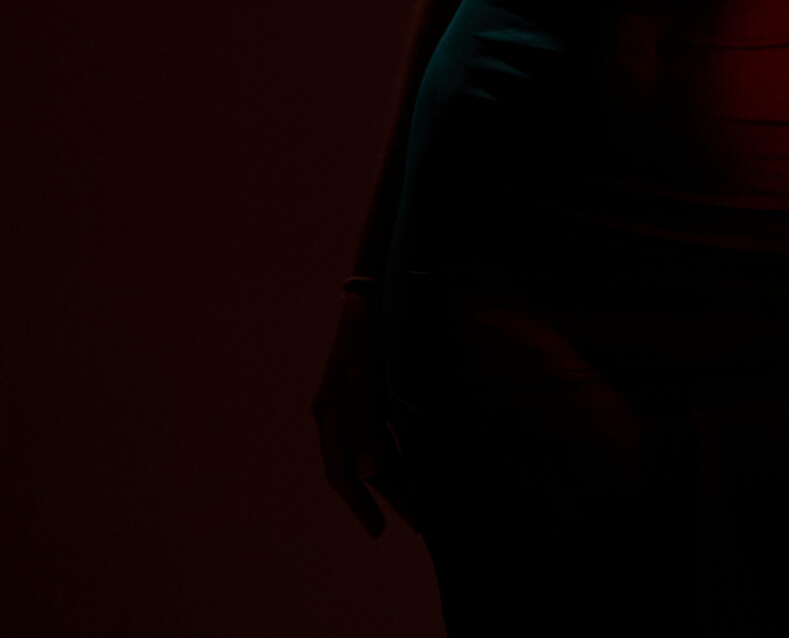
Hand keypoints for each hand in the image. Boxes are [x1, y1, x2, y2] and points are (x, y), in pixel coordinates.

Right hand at [312, 287, 414, 535]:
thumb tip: (366, 471)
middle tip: (415, 521)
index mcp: (331, 414)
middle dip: (387, 496)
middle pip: (360, 467)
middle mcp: (337, 412)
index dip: (360, 504)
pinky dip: (400, 448)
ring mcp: (354, 402)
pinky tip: (418, 460)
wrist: (372, 293)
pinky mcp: (370, 391)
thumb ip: (365, 425)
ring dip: (397, 474)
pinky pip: (384, 430)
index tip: (380, 531)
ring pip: (374, 450)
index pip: (342, 473)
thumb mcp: (365, 380)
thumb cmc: (367, 336)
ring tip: (421, 498)